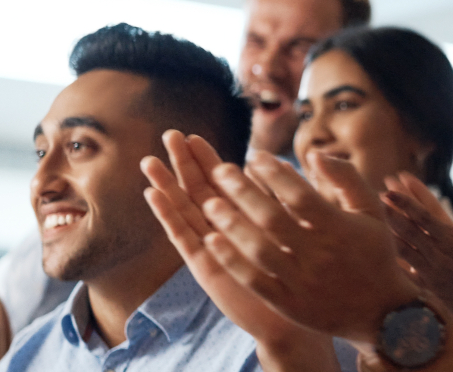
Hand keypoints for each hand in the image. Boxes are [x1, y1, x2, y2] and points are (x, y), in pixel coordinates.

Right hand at [142, 131, 337, 370]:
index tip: (195, 135)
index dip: (207, 159)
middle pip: (198, 191)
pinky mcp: (204, 266)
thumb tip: (287, 164)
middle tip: (170, 135)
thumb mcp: (301, 229)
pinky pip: (182, 237)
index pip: (221, 184)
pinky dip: (168, 216)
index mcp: (244, 220)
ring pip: (185, 211)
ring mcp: (211, 248)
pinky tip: (153, 195)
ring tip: (149, 160)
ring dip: (166, 185)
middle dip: (184, 164)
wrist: (294, 318)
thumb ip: (291, 198)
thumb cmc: (303, 276)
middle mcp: (223, 232)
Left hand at [196, 150, 423, 342]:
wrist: (382, 312)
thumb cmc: (374, 253)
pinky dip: (232, 261)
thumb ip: (346, 178)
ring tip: (210, 203)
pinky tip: (212, 241)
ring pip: (258, 250)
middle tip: (220, 171)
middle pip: (272, 219)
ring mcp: (303, 282)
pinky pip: (254, 281)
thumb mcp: (371, 211)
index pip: (300, 195)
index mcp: (339, 229)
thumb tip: (314, 155)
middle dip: (243, 192)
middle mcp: (320, 255)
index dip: (274, 173)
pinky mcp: (289, 304)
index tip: (254, 156)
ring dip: (231, 225)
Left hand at [381, 174, 452, 321]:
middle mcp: (437, 253)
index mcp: (451, 240)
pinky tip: (375, 252)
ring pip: (401, 248)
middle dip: (390, 212)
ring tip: (370, 218)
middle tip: (374, 197)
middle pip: (408, 229)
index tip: (390, 190)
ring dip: (386, 232)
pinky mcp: (424, 286)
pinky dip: (389, 262)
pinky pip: (403, 273)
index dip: (406, 202)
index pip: (424, 215)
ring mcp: (429, 271)